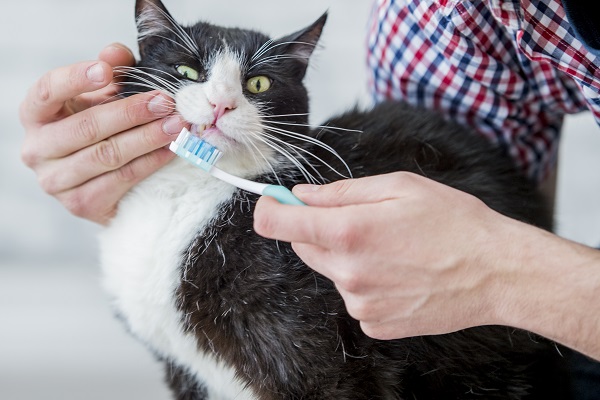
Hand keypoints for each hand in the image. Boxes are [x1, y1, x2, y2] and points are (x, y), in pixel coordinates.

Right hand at [20, 43, 185, 224]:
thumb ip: (109, 72)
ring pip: (107, 155)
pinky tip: (170, 150)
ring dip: (147, 138)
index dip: (76, 79)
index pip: (48, 91)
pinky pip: (121, 180)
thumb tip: (117, 52)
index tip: (107, 70)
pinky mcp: (80, 205)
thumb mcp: (100, 97)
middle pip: (87, 127)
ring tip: (177, 125)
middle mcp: (37, 149)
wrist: (102, 182)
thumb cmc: (99, 129)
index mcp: (35, 115)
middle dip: (131, 112)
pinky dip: (150, 163)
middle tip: (165, 102)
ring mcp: (56, 181)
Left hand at [254, 172, 516, 338]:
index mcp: (348, 231)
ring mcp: (360, 302)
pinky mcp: (375, 323)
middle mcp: (346, 272)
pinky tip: (400, 272)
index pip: (276, 224)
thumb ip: (341, 192)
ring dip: (347, 256)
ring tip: (393, 247)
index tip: (274, 201)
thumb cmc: (454, 223)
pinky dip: (366, 281)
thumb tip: (301, 195)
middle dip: (319, 229)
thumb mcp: (399, 187)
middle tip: (361, 218)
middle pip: (304, 246)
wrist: (495, 273)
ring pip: (331, 271)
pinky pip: (354, 295)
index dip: (269, 208)